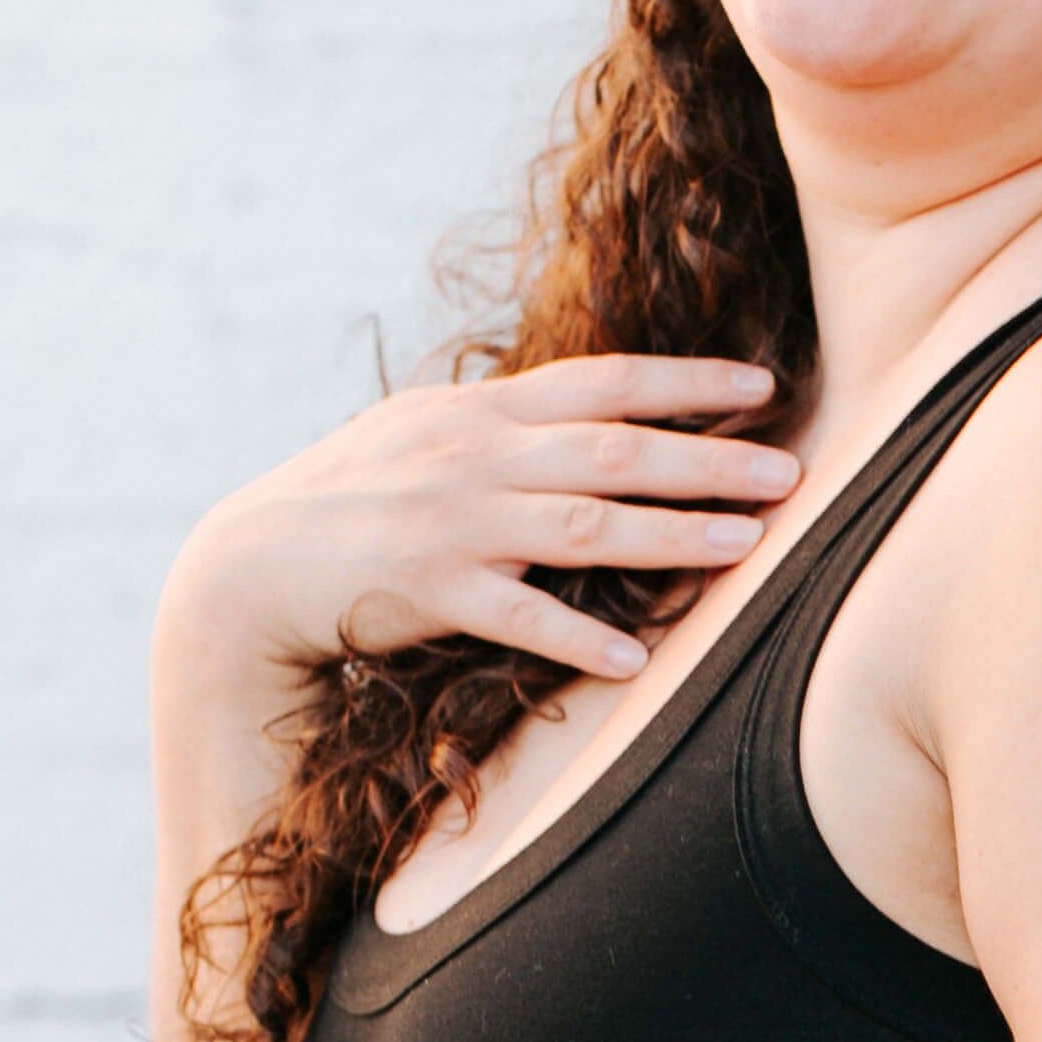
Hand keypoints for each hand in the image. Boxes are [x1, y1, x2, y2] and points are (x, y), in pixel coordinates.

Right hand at [170, 354, 802, 681]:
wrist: (251, 563)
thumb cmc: (354, 499)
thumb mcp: (427, 435)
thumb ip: (508, 428)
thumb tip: (588, 417)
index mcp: (482, 411)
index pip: (604, 382)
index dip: (686, 383)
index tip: (761, 388)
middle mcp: (475, 455)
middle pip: (613, 450)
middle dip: (707, 460)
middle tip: (790, 472)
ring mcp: (454, 521)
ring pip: (585, 526)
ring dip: (672, 535)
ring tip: (747, 547)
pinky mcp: (428, 589)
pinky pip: (518, 618)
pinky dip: (577, 638)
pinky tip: (634, 659)